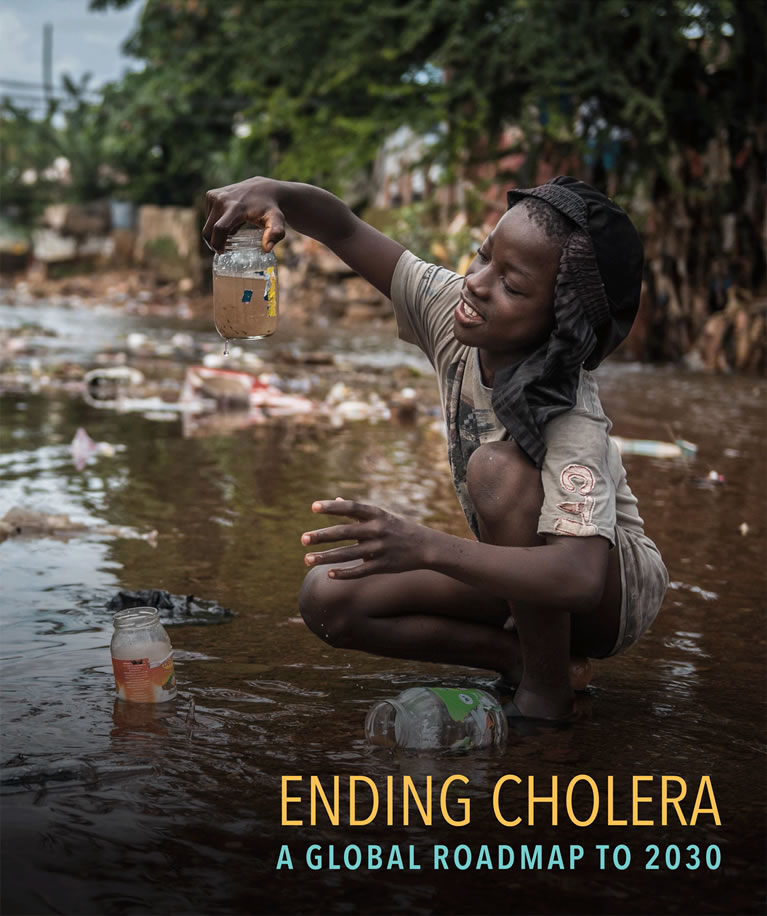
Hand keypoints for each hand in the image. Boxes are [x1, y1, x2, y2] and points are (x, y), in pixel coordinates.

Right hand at [202, 176, 285, 252]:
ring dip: (215, 233)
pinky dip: (214, 223)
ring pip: (207, 224)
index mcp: (235, 207)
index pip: (219, 229)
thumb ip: (276, 233)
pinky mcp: (211, 194)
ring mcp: (214, 196)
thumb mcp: (277, 220)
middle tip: (224, 250)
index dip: (218, 244)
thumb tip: (267, 249)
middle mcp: (222, 199)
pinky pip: (208, 216)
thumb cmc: (271, 208)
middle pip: (209, 229)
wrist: (265, 189)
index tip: (223, 253)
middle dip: (213, 242)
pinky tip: (228, 223)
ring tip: (230, 233)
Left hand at [301, 498, 433, 578]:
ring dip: (326, 557)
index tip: (313, 507)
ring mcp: (380, 548)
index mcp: (376, 514)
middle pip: (345, 532)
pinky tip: (328, 574)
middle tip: (303, 538)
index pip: (351, 508)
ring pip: (349, 554)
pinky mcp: (383, 565)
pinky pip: (360, 570)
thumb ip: (356, 511)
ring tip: (307, 559)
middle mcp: (377, 530)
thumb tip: (334, 500)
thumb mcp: (380, 515)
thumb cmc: (397, 528)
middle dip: (322, 536)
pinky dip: (344, 573)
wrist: (425, 546)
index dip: (332, 507)